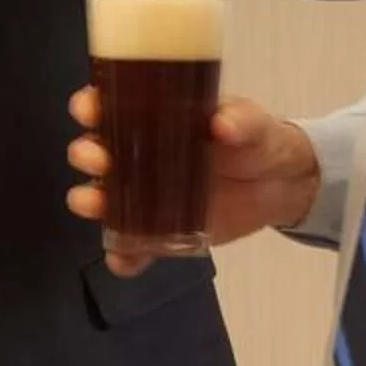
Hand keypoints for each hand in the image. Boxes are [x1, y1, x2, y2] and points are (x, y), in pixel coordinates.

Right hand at [64, 89, 320, 276]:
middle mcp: (137, 154)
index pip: (108, 105)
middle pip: (94, 152)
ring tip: (98, 206)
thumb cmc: (255, 140)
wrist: (278, 184)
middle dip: (87, 155)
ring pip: (101, 199)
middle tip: (101, 161)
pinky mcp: (158, 232)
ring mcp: (144, 196)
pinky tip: (124, 260)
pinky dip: (122, 256)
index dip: (89, 105)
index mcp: (152, 117)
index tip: (89, 109)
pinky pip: (130, 248)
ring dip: (90, 202)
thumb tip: (222, 124)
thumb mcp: (253, 124)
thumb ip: (242, 121)